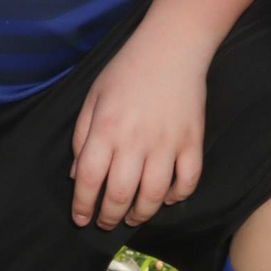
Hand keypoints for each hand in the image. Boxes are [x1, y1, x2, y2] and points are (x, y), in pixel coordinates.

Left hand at [69, 25, 209, 230]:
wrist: (171, 48)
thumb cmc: (126, 70)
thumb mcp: (93, 96)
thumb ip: (81, 136)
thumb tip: (77, 174)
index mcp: (106, 129)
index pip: (89, 179)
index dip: (82, 205)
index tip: (80, 218)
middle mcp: (135, 141)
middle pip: (121, 195)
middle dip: (109, 217)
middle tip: (105, 222)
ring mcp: (167, 143)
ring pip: (154, 195)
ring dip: (141, 214)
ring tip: (133, 217)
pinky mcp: (192, 142)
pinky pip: (188, 181)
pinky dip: (178, 196)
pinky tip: (168, 198)